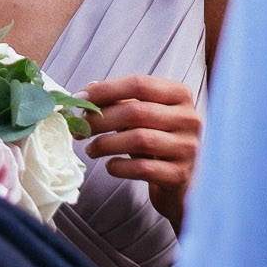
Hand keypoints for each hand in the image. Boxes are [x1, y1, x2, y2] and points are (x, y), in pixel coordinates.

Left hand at [81, 73, 200, 226]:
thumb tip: (86, 93)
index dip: (104, 90)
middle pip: (135, 111)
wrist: (185, 183)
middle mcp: (189, 118)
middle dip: (99, 120)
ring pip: (138, 139)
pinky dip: (119, 166)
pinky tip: (110, 166)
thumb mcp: (146, 117)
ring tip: (91, 149)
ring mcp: (187, 148)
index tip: (78, 100)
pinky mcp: (180, 175)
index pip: (138, 83)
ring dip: (105, 144)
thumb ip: (122, 102)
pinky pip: (141, 168)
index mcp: (180, 95)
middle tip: (78, 130)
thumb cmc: (160, 142)